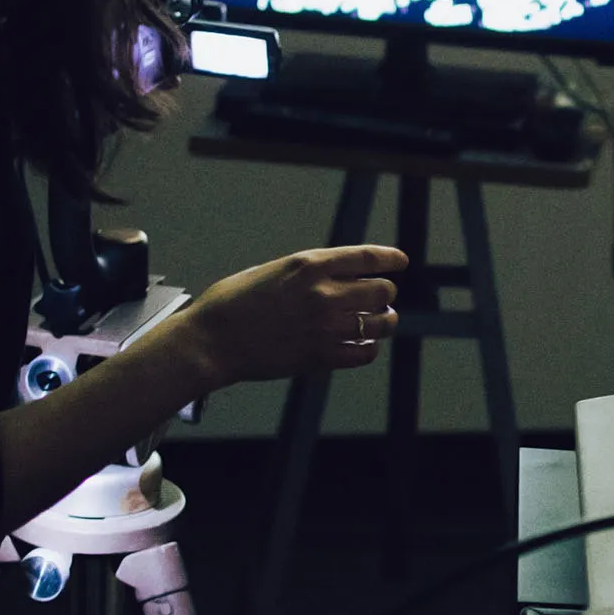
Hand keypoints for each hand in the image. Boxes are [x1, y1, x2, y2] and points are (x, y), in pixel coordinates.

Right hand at [177, 245, 407, 387]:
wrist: (212, 340)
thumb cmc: (232, 303)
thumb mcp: (272, 270)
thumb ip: (306, 272)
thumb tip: (335, 276)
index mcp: (309, 265)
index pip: (367, 257)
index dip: (390, 258)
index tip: (401, 261)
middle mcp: (323, 293)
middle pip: (382, 290)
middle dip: (385, 293)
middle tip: (381, 298)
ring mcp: (324, 327)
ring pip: (380, 323)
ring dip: (384, 321)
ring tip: (380, 322)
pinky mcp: (321, 357)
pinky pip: (364, 353)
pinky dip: (369, 348)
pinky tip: (362, 345)